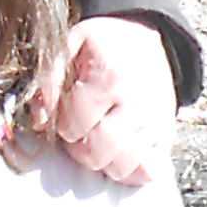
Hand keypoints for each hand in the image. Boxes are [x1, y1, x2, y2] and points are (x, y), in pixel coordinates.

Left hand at [13, 17, 178, 186]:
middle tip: (82, 130)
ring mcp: (154, 123)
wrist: (143, 35)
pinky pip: (152, 172)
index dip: (63, 124)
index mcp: (109, 79)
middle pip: (96, 153)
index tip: (68, 112)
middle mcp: (135, 104)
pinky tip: (122, 154)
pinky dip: (135, 171)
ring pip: (123, 168)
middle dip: (80, 148)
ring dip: (104, 160)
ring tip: (101, 139)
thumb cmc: (101, 43)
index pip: (73, 127)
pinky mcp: (166, 136)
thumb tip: (41, 119)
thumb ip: (48, 79)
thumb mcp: (69, 44)